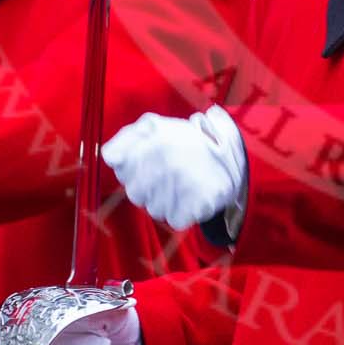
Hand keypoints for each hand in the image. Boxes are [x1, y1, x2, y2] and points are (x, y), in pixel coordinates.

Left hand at [103, 105, 246, 231]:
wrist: (236, 158)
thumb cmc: (191, 142)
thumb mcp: (157, 125)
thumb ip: (127, 138)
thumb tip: (108, 156)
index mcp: (154, 137)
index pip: (116, 160)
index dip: (129, 165)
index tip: (145, 162)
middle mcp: (164, 159)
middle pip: (134, 190)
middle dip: (147, 186)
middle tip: (169, 175)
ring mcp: (181, 183)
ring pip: (153, 207)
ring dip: (166, 201)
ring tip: (183, 184)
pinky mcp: (196, 204)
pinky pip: (175, 219)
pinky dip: (183, 213)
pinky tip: (193, 197)